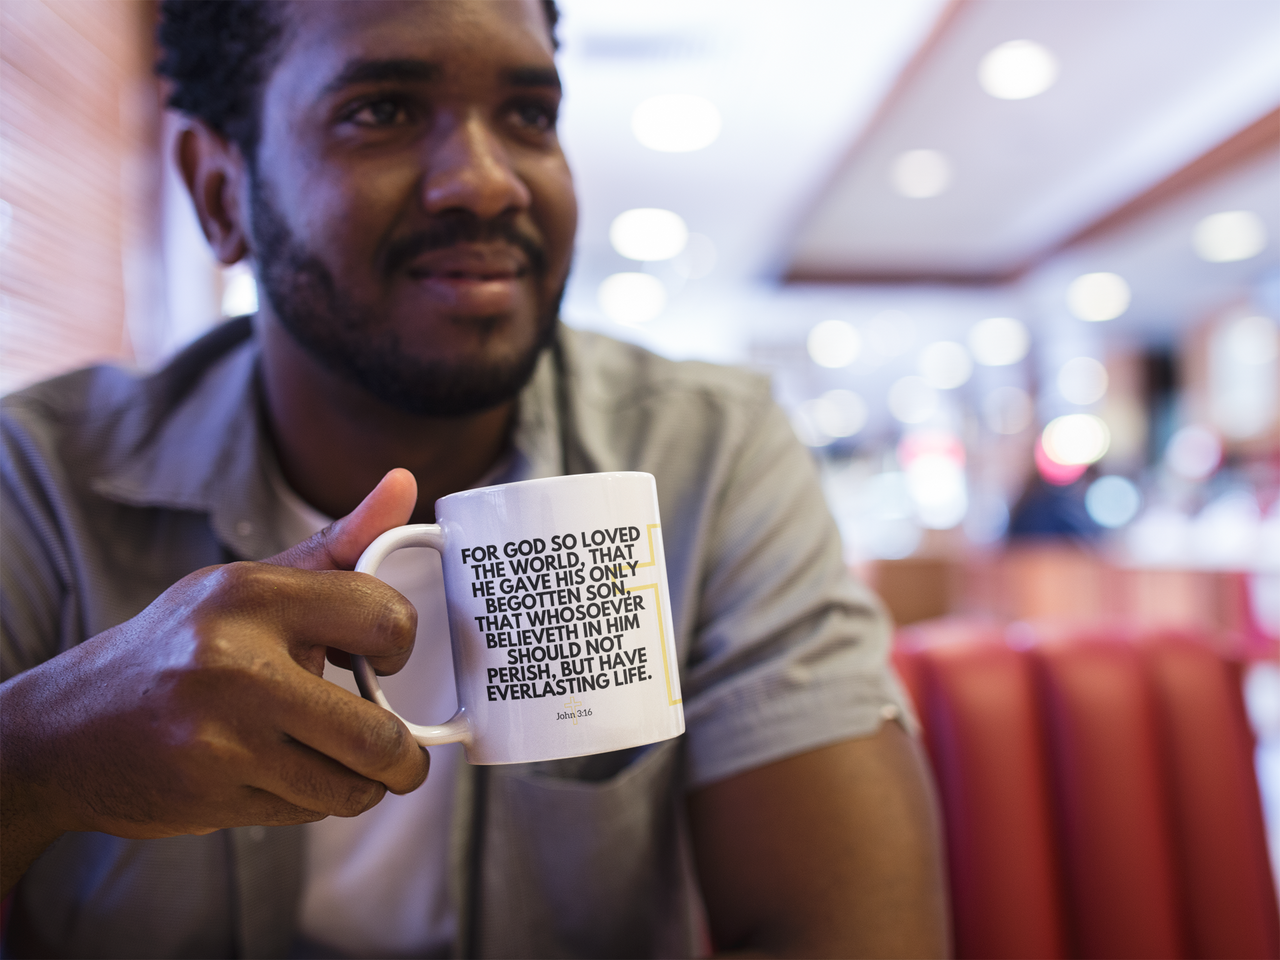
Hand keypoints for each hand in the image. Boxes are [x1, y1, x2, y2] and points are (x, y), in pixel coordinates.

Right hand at [0, 469, 429, 894]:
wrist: (65, 730)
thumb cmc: (178, 648)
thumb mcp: (249, 584)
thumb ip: (338, 545)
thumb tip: (403, 484)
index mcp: (251, 596)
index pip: (383, 618)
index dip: (402, 646)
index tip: (386, 660)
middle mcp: (235, 662)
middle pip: (376, 733)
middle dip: (403, 756)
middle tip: (400, 753)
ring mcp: (221, 735)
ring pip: (348, 785)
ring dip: (363, 786)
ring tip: (344, 765)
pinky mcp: (210, 793)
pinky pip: (305, 811)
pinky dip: (312, 802)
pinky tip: (284, 775)